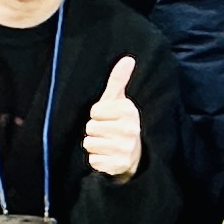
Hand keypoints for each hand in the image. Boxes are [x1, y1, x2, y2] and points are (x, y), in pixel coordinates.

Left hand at [81, 55, 142, 180]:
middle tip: (106, 132)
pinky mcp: (119, 165)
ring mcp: (125, 148)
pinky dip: (97, 160)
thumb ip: (119, 80)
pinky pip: (93, 160)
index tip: (106, 117)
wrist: (134, 154)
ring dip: (94, 146)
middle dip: (94, 131)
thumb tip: (128, 58)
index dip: (97, 114)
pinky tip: (107, 156)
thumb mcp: (119, 101)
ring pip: (89, 143)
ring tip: (106, 144)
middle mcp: (130, 129)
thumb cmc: (119, 123)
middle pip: (90, 128)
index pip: (95, 111)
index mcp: (129, 111)